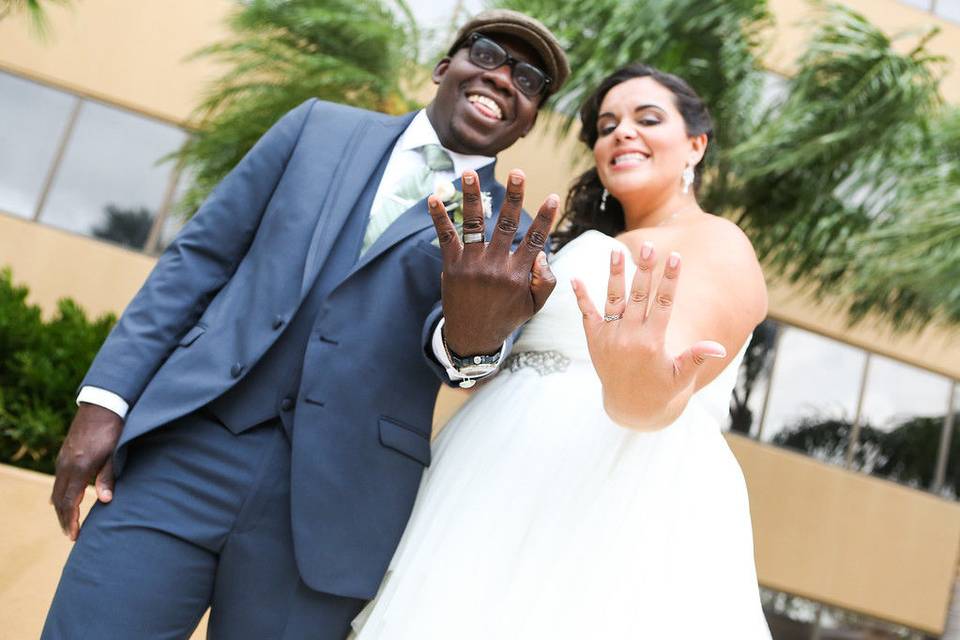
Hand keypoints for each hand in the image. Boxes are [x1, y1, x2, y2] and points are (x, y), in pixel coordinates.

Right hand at [51, 403, 123, 539]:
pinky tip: (64, 501)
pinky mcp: (64, 454)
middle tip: (71, 535)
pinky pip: (58, 481)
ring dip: (62, 509)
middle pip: (60, 500)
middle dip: (65, 519)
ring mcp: (62, 459)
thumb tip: (106, 501)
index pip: (70, 502)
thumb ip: (108, 477)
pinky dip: (60, 495)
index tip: (75, 536)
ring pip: (57, 491)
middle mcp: (65, 465)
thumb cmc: (114, 429)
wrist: (102, 404)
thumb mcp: (114, 454)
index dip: (71, 521)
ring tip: (69, 523)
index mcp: (79, 467)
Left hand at [428, 169, 557, 354]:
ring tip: (470, 173)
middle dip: (513, 197)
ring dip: (472, 197)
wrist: (471, 337)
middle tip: (517, 172)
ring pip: (474, 225)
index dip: (545, 218)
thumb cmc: (505, 316)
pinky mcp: (452, 266)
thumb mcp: (533, 305)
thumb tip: (542, 254)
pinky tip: (434, 198)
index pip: (535, 240)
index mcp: (517, 274)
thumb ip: (545, 281)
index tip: (552, 196)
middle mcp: (495, 266)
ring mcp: (472, 265)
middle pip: (506, 225)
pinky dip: (439, 218)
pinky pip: (446, 237)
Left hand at [571, 243, 725, 429]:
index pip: (664, 303)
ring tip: (616, 251)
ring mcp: (610, 337)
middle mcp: (629, 337)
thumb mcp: (680, 376)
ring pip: (613, 299)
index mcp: (653, 342)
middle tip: (649, 246)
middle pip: (638, 296)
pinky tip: (574, 278)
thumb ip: (696, 358)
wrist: (629, 406)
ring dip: (614, 275)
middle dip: (644, 270)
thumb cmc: (661, 388)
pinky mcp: (594, 339)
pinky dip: (581, 297)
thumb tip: (717, 347)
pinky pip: (586, 314)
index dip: (670, 279)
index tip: (676, 257)